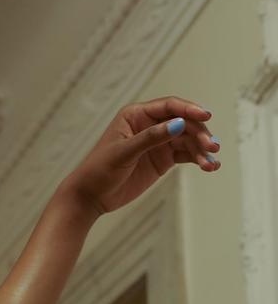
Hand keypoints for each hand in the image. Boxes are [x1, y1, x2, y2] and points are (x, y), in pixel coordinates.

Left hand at [62, 97, 219, 216]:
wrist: (90, 196)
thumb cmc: (99, 170)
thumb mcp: (124, 152)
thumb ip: (151, 138)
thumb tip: (178, 123)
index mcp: (137, 114)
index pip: (169, 106)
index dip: (189, 109)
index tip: (206, 115)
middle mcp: (150, 125)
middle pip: (183, 122)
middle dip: (199, 133)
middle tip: (211, 146)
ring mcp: (158, 142)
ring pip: (187, 140)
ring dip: (201, 149)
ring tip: (212, 162)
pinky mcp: (162, 159)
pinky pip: (185, 155)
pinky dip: (198, 159)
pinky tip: (209, 166)